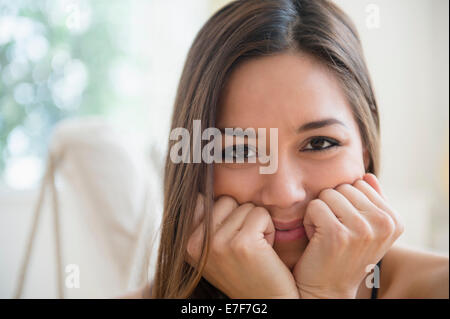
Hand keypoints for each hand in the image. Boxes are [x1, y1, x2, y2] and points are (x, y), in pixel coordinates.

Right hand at [186, 195, 299, 298]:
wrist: (266, 301)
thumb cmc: (244, 271)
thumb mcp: (212, 247)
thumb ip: (203, 221)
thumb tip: (199, 189)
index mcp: (185, 243)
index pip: (201, 199)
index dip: (222, 212)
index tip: (228, 234)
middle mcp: (195, 243)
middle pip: (225, 200)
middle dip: (240, 217)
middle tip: (243, 245)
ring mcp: (217, 244)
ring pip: (245, 206)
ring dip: (256, 224)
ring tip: (253, 250)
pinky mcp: (242, 244)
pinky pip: (261, 214)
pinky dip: (269, 229)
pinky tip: (264, 251)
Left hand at [293, 173, 403, 297]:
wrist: (327, 288)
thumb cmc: (343, 254)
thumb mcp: (365, 228)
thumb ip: (371, 201)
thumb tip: (367, 175)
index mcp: (394, 220)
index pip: (360, 183)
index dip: (347, 202)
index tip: (348, 226)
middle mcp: (383, 224)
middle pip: (343, 187)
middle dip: (333, 206)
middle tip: (335, 231)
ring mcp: (362, 229)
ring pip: (328, 194)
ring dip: (320, 212)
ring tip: (326, 235)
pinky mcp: (337, 234)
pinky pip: (315, 205)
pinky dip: (309, 221)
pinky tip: (316, 239)